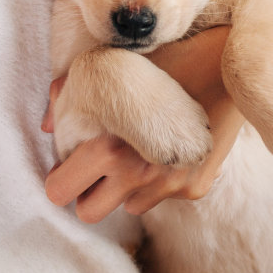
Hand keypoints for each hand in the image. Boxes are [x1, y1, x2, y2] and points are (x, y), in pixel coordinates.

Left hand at [43, 28, 244, 221]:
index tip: (70, 167)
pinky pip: (167, 196)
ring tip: (141, 151)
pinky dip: (166, 178)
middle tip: (98, 170)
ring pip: (130, 206)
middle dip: (90, 192)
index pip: (60, 190)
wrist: (225, 64)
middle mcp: (138, 174)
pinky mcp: (195, 187)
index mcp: (107, 149)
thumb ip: (67, 98)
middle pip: (90, 213)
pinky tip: (173, 148)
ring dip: (129, 186)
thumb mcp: (105, 68)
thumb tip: (46, 127)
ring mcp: (170, 185)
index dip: (61, 178)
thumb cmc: (162, 59)